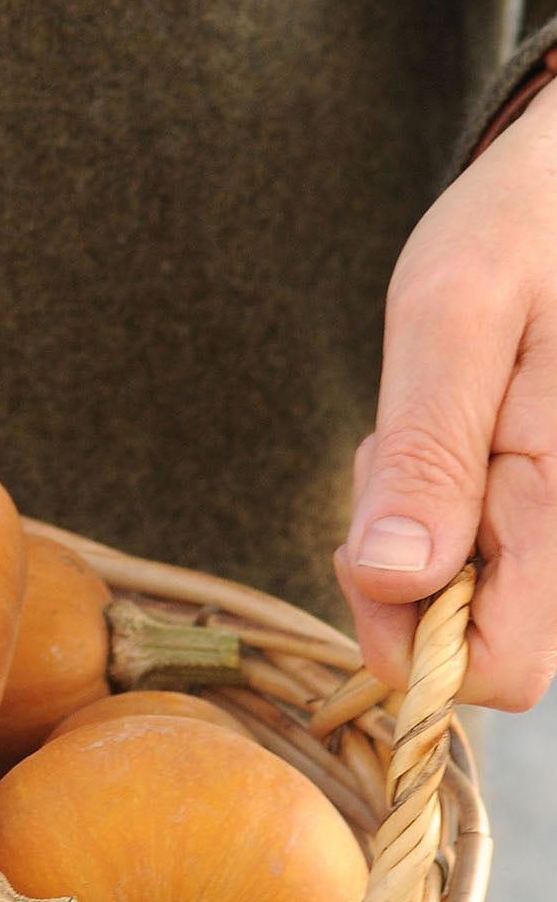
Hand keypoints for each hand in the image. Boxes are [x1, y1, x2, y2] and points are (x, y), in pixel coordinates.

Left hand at [338, 77, 556, 710]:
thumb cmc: (522, 228)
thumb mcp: (449, 317)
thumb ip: (427, 455)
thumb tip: (399, 581)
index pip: (497, 673)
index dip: (413, 638)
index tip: (380, 546)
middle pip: (488, 645)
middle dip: (417, 576)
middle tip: (404, 453)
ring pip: (488, 598)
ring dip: (432, 532)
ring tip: (440, 421)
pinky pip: (500, 551)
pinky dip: (455, 507)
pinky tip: (462, 429)